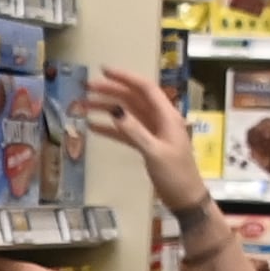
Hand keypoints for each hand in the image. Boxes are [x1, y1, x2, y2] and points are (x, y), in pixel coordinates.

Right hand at [86, 66, 202, 208]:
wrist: (185, 198)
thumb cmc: (175, 175)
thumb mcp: (154, 152)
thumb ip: (134, 131)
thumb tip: (114, 110)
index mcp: (167, 116)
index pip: (145, 89)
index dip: (125, 78)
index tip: (104, 72)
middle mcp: (160, 119)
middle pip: (133, 99)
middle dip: (110, 92)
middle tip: (86, 89)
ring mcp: (153, 132)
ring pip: (127, 114)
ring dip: (107, 109)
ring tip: (84, 107)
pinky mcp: (147, 144)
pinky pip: (126, 131)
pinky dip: (111, 128)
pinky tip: (93, 127)